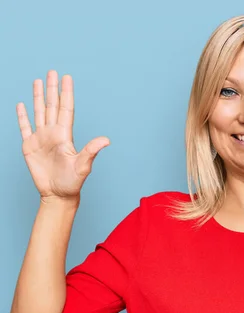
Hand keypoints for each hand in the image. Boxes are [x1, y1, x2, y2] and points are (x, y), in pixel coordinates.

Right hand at [16, 70, 109, 202]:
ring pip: (38, 112)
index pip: (65, 108)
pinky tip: (21, 104)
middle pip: (51, 105)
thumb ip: (92, 151)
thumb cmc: (72, 182)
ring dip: (37, 97)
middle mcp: (53, 133)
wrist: (58, 194)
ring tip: (37, 81)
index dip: (65, 92)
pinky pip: (24, 127)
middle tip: (52, 72)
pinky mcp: (29, 147)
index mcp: (65, 135)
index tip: (66, 77)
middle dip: (51, 88)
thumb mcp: (83, 165)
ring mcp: (41, 138)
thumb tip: (106, 140)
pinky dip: (22, 116)